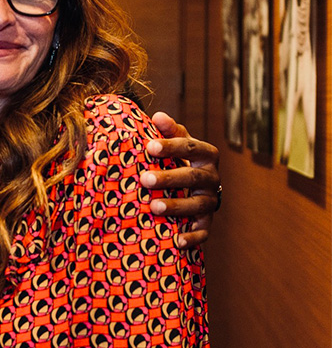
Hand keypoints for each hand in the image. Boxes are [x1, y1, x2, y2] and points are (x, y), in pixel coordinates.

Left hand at [141, 111, 220, 248]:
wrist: (192, 182)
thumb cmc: (178, 157)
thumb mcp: (175, 140)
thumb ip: (168, 129)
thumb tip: (158, 116)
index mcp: (205, 154)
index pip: (191, 147)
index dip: (171, 146)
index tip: (149, 147)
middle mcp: (212, 177)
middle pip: (192, 177)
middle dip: (169, 178)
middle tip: (144, 179)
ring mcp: (211, 200)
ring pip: (197, 205)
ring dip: (176, 207)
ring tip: (154, 207)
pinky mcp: (207, 221)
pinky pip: (203, 231)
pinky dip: (192, 237)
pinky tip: (177, 241)